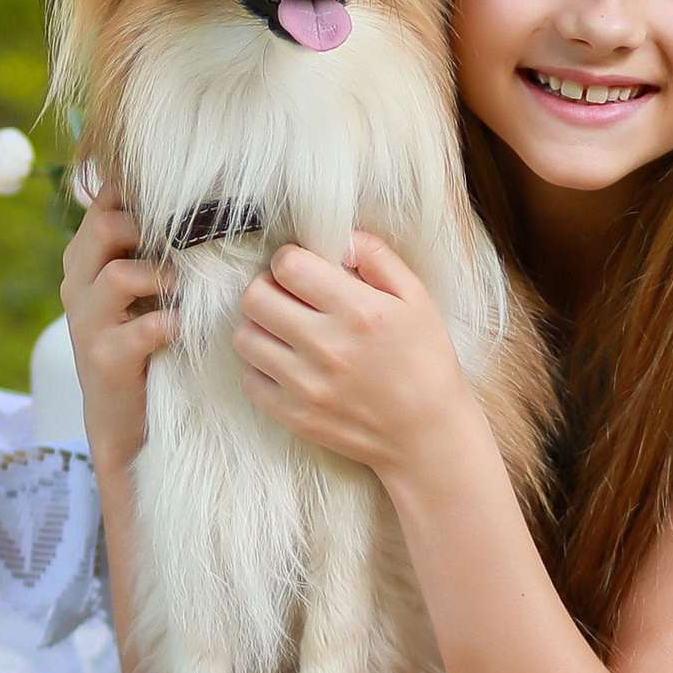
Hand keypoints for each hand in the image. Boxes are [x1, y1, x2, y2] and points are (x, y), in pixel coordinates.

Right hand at [60, 193, 174, 473]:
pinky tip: (186, 326)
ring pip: (118, 274)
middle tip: (191, 240)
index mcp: (85, 259)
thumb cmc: (143, 341)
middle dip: (151, 226)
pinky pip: (142, 329)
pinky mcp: (105, 359)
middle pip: (104, 226)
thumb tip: (205, 197)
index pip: (104, 202)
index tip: (183, 195)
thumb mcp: (143, 288)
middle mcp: (78, 284)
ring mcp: (87, 323)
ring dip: (163, 276)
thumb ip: (155, 245)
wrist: (122, 420)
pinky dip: (171, 323)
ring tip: (189, 287)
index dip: (141, 192)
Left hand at [232, 234, 473, 481]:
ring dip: (261, 327)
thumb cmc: (426, 361)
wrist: (428, 435)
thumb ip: (377, 256)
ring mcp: (307, 386)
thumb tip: (339, 238)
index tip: (302, 269)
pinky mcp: (295, 416)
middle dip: (267, 287)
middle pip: (254, 297)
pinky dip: (262, 368)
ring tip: (286, 331)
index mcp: (358, 311)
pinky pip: (250, 380)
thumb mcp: (416, 298)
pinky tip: (288, 365)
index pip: (288, 266)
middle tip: (287, 296)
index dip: (290, 260)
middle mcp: (327, 347)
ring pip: (245, 337)